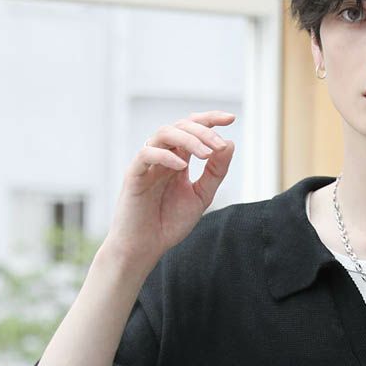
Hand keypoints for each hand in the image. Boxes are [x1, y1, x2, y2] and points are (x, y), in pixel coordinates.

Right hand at [103, 110, 236, 269]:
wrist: (145, 247)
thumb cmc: (169, 222)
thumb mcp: (201, 196)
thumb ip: (215, 172)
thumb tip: (229, 143)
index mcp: (178, 159)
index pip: (193, 129)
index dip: (210, 119)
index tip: (231, 119)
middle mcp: (162, 157)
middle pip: (181, 126)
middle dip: (204, 131)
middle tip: (219, 145)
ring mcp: (148, 164)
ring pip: (164, 134)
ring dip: (188, 139)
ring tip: (206, 154)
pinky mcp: (134, 175)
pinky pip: (147, 154)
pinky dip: (166, 156)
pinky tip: (182, 167)